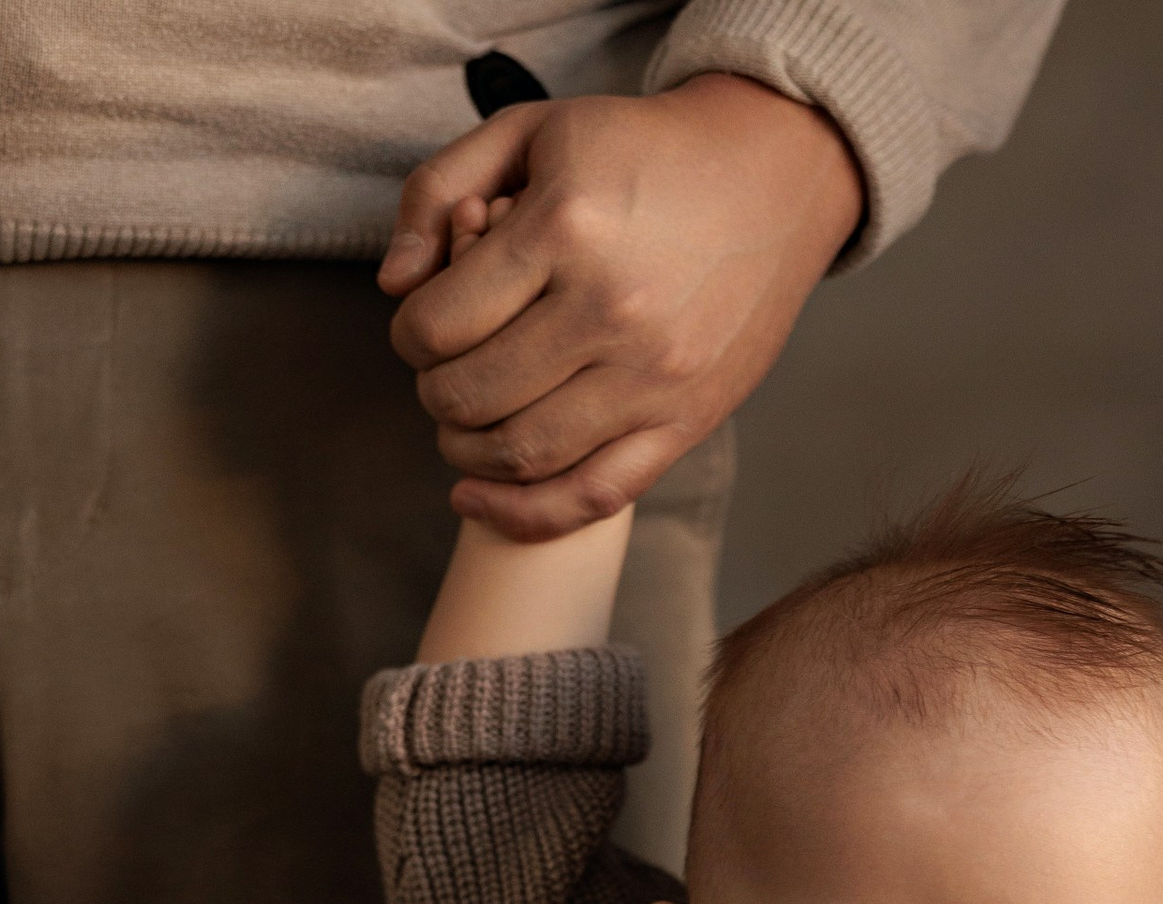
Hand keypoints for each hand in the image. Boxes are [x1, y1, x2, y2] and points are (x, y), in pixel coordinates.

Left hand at [381, 78, 865, 540]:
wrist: (769, 177)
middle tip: (442, 372)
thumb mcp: (531, 129)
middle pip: (473, 395)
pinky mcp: (686, 420)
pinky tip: (478, 497)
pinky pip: (594, 497)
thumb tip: (393, 284)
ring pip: (523, 453)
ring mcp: (653, 376)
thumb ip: (438, 187)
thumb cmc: (639, 152)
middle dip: (435, 392)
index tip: (419, 327)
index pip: (440, 322)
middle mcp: (610, 309)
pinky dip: (525, 514)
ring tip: (463, 422)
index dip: (409, 334)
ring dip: (467, 452)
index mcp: (565, 228)